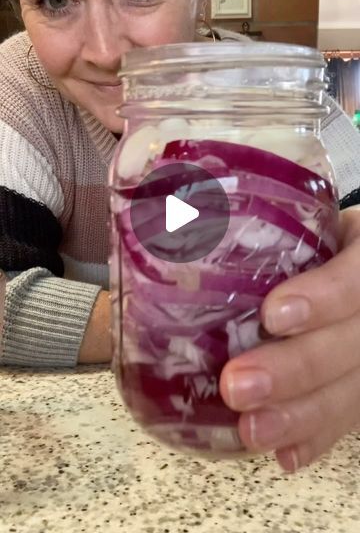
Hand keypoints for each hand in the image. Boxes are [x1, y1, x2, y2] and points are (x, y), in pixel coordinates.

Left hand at [220, 207, 359, 472]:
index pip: (357, 275)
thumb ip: (252, 230)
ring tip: (252, 430)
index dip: (324, 298)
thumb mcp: (295, 221)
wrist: (345, 260)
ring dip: (303, 415)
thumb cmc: (304, 236)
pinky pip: (349, 416)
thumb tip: (165, 229)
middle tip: (237, 386)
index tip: (272, 315)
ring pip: (354, 388)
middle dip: (298, 368)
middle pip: (356, 342)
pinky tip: (286, 456)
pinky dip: (317, 436)